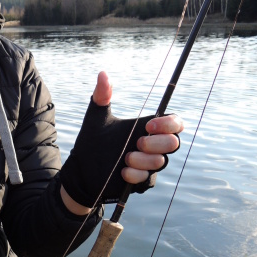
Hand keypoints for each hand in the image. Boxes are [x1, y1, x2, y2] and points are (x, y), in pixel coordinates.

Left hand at [60, 71, 183, 214]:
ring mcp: (148, 165)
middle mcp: (151, 146)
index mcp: (147, 128)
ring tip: (125, 158)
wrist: (81, 170)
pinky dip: (135, 175)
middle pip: (173, 143)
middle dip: (156, 142)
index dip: (170, 124)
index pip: (175, 123)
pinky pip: (148, 179)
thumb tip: (103, 73)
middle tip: (136, 143)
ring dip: (142, 159)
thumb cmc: (92, 142)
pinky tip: (122, 172)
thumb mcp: (96, 118)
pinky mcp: (142, 182)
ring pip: (161, 162)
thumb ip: (101, 95)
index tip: (149, 125)